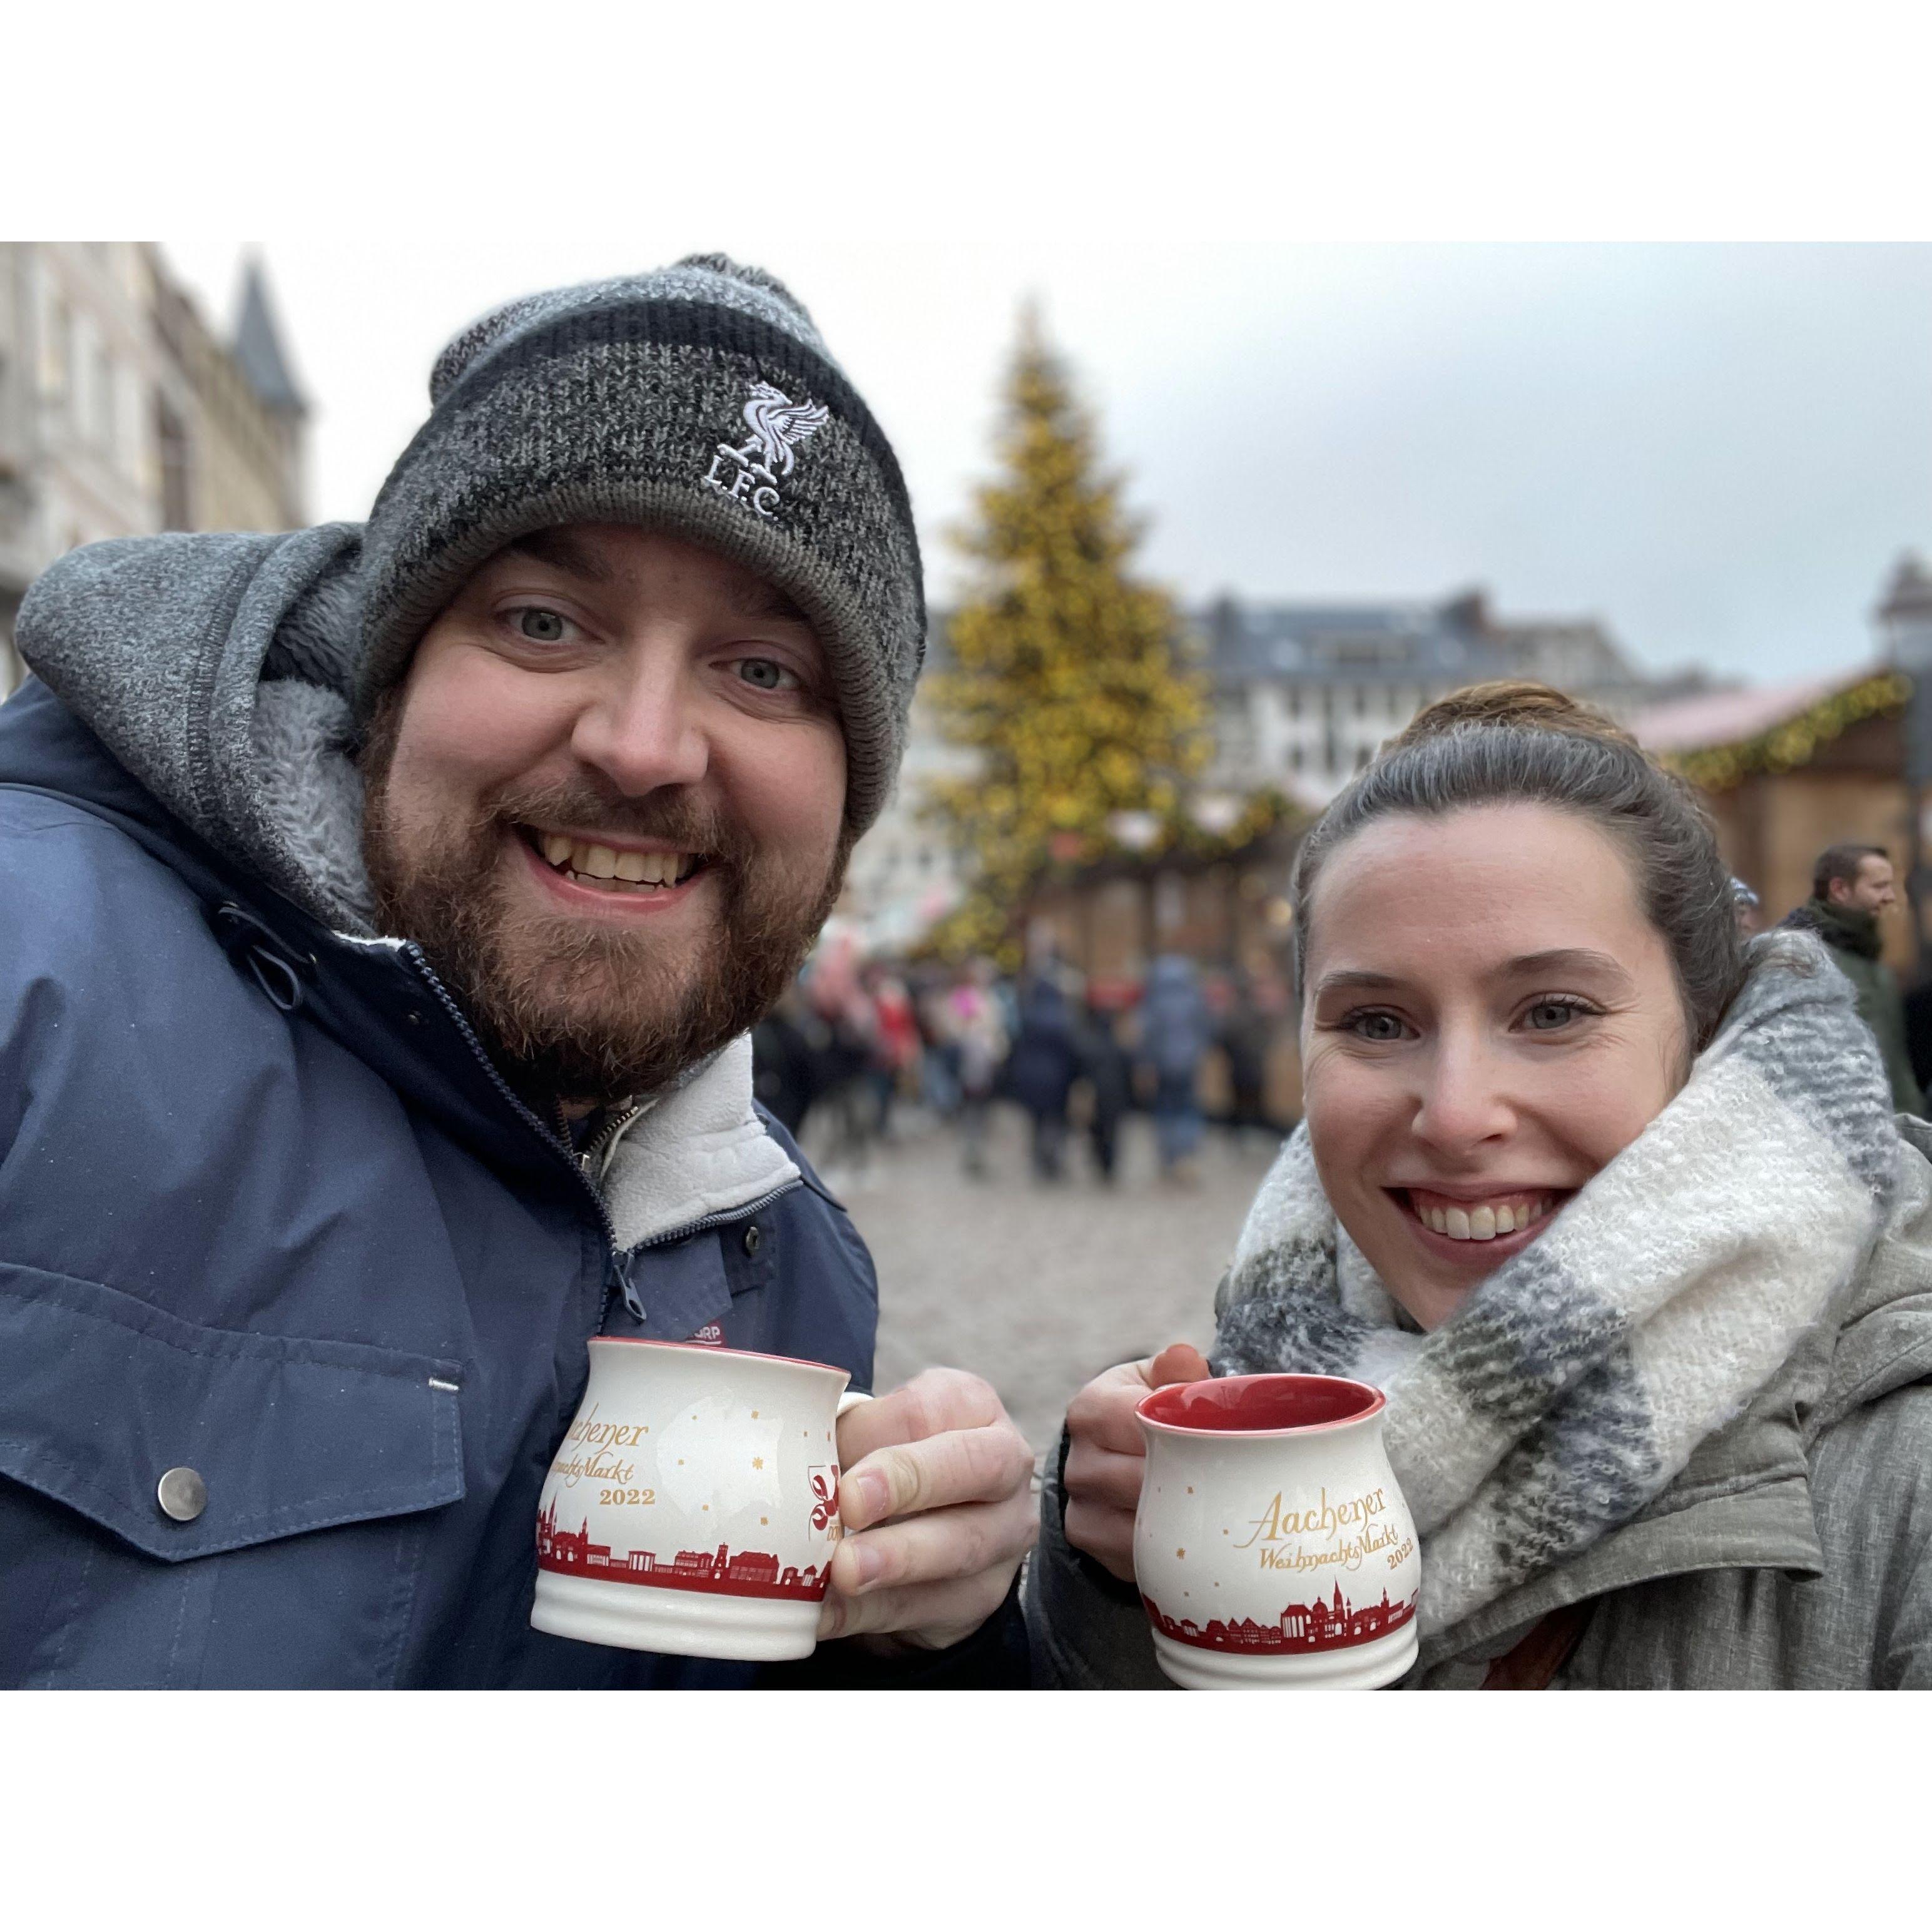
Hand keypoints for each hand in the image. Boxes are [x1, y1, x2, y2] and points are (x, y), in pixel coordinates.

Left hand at [818, 1367, 1036, 1651]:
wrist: (931, 1527)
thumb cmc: (889, 1461)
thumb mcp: (869, 1434)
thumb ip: (840, 1442)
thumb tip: (788, 1464)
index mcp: (970, 1406)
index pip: (930, 1410)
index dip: (885, 1435)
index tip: (844, 1471)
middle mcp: (1005, 1463)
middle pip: (973, 1466)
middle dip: (909, 1481)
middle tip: (850, 1503)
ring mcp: (1003, 1533)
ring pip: (962, 1545)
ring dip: (896, 1559)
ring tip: (844, 1570)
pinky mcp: (982, 1594)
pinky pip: (928, 1606)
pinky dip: (868, 1611)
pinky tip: (824, 1612)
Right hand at [1062, 1342, 1211, 1581]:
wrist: (1112, 1451)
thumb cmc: (1145, 1409)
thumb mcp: (1157, 1380)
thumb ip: (1174, 1369)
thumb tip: (1185, 1358)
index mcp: (1090, 1409)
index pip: (1136, 1422)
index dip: (1181, 1432)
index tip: (1218, 1438)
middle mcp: (1077, 1459)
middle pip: (1140, 1479)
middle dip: (1187, 1479)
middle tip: (1229, 1478)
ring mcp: (1079, 1505)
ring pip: (1139, 1521)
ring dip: (1181, 1516)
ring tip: (1215, 1505)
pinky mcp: (1090, 1540)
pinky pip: (1134, 1553)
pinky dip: (1166, 1546)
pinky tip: (1190, 1532)